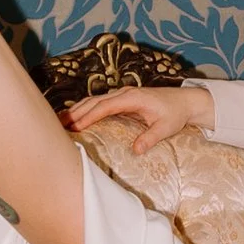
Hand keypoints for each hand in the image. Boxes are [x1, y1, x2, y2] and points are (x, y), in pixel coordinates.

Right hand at [66, 82, 214, 152]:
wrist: (184, 101)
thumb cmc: (175, 114)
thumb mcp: (165, 128)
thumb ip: (150, 138)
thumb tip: (136, 150)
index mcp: (133, 98)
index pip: (105, 106)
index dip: (89, 116)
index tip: (75, 126)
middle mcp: (124, 93)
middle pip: (94, 101)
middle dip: (76, 112)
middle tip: (58, 125)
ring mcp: (122, 94)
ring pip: (94, 100)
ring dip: (77, 109)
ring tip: (60, 121)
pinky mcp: (122, 99)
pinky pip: (99, 102)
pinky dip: (85, 108)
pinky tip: (75, 117)